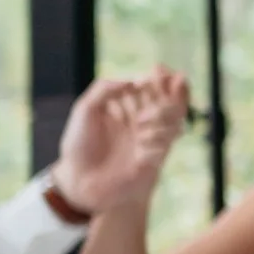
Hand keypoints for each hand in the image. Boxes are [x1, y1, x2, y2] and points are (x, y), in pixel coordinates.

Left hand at [52, 69, 188, 214]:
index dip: (159, 77)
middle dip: (170, 95)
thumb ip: (105, 88)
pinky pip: (167, 142)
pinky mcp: (155, 158)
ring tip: (141, 124)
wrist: (79, 182)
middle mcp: (141, 120)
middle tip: (156, 94)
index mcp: (125, 105)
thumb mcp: (85, 110)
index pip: (151, 85)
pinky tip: (141, 146)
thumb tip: (135, 80)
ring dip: (162, 116)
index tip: (158, 71)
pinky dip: (158, 139)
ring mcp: (150, 139)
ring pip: (174, 119)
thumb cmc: (79, 146)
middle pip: (169, 100)